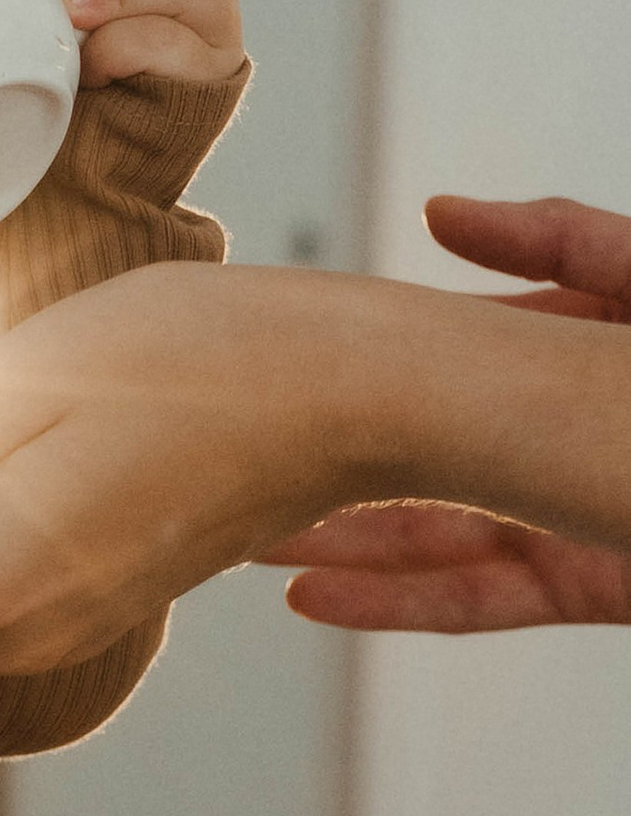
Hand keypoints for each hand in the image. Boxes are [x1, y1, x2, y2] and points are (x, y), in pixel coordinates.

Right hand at [260, 194, 630, 628]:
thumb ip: (555, 237)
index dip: (369, 352)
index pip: (453, 349)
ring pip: (430, 534)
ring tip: (241, 536)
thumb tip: (436, 212)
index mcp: (571, 357)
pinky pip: (475, 601)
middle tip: (231, 454)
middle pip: (421, 451)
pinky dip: (391, 603)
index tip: (278, 349)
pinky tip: (310, 593)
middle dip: (325, 458)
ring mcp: (567, 516)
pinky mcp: (584, 588)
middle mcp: (556, 438)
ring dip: (333, 540)